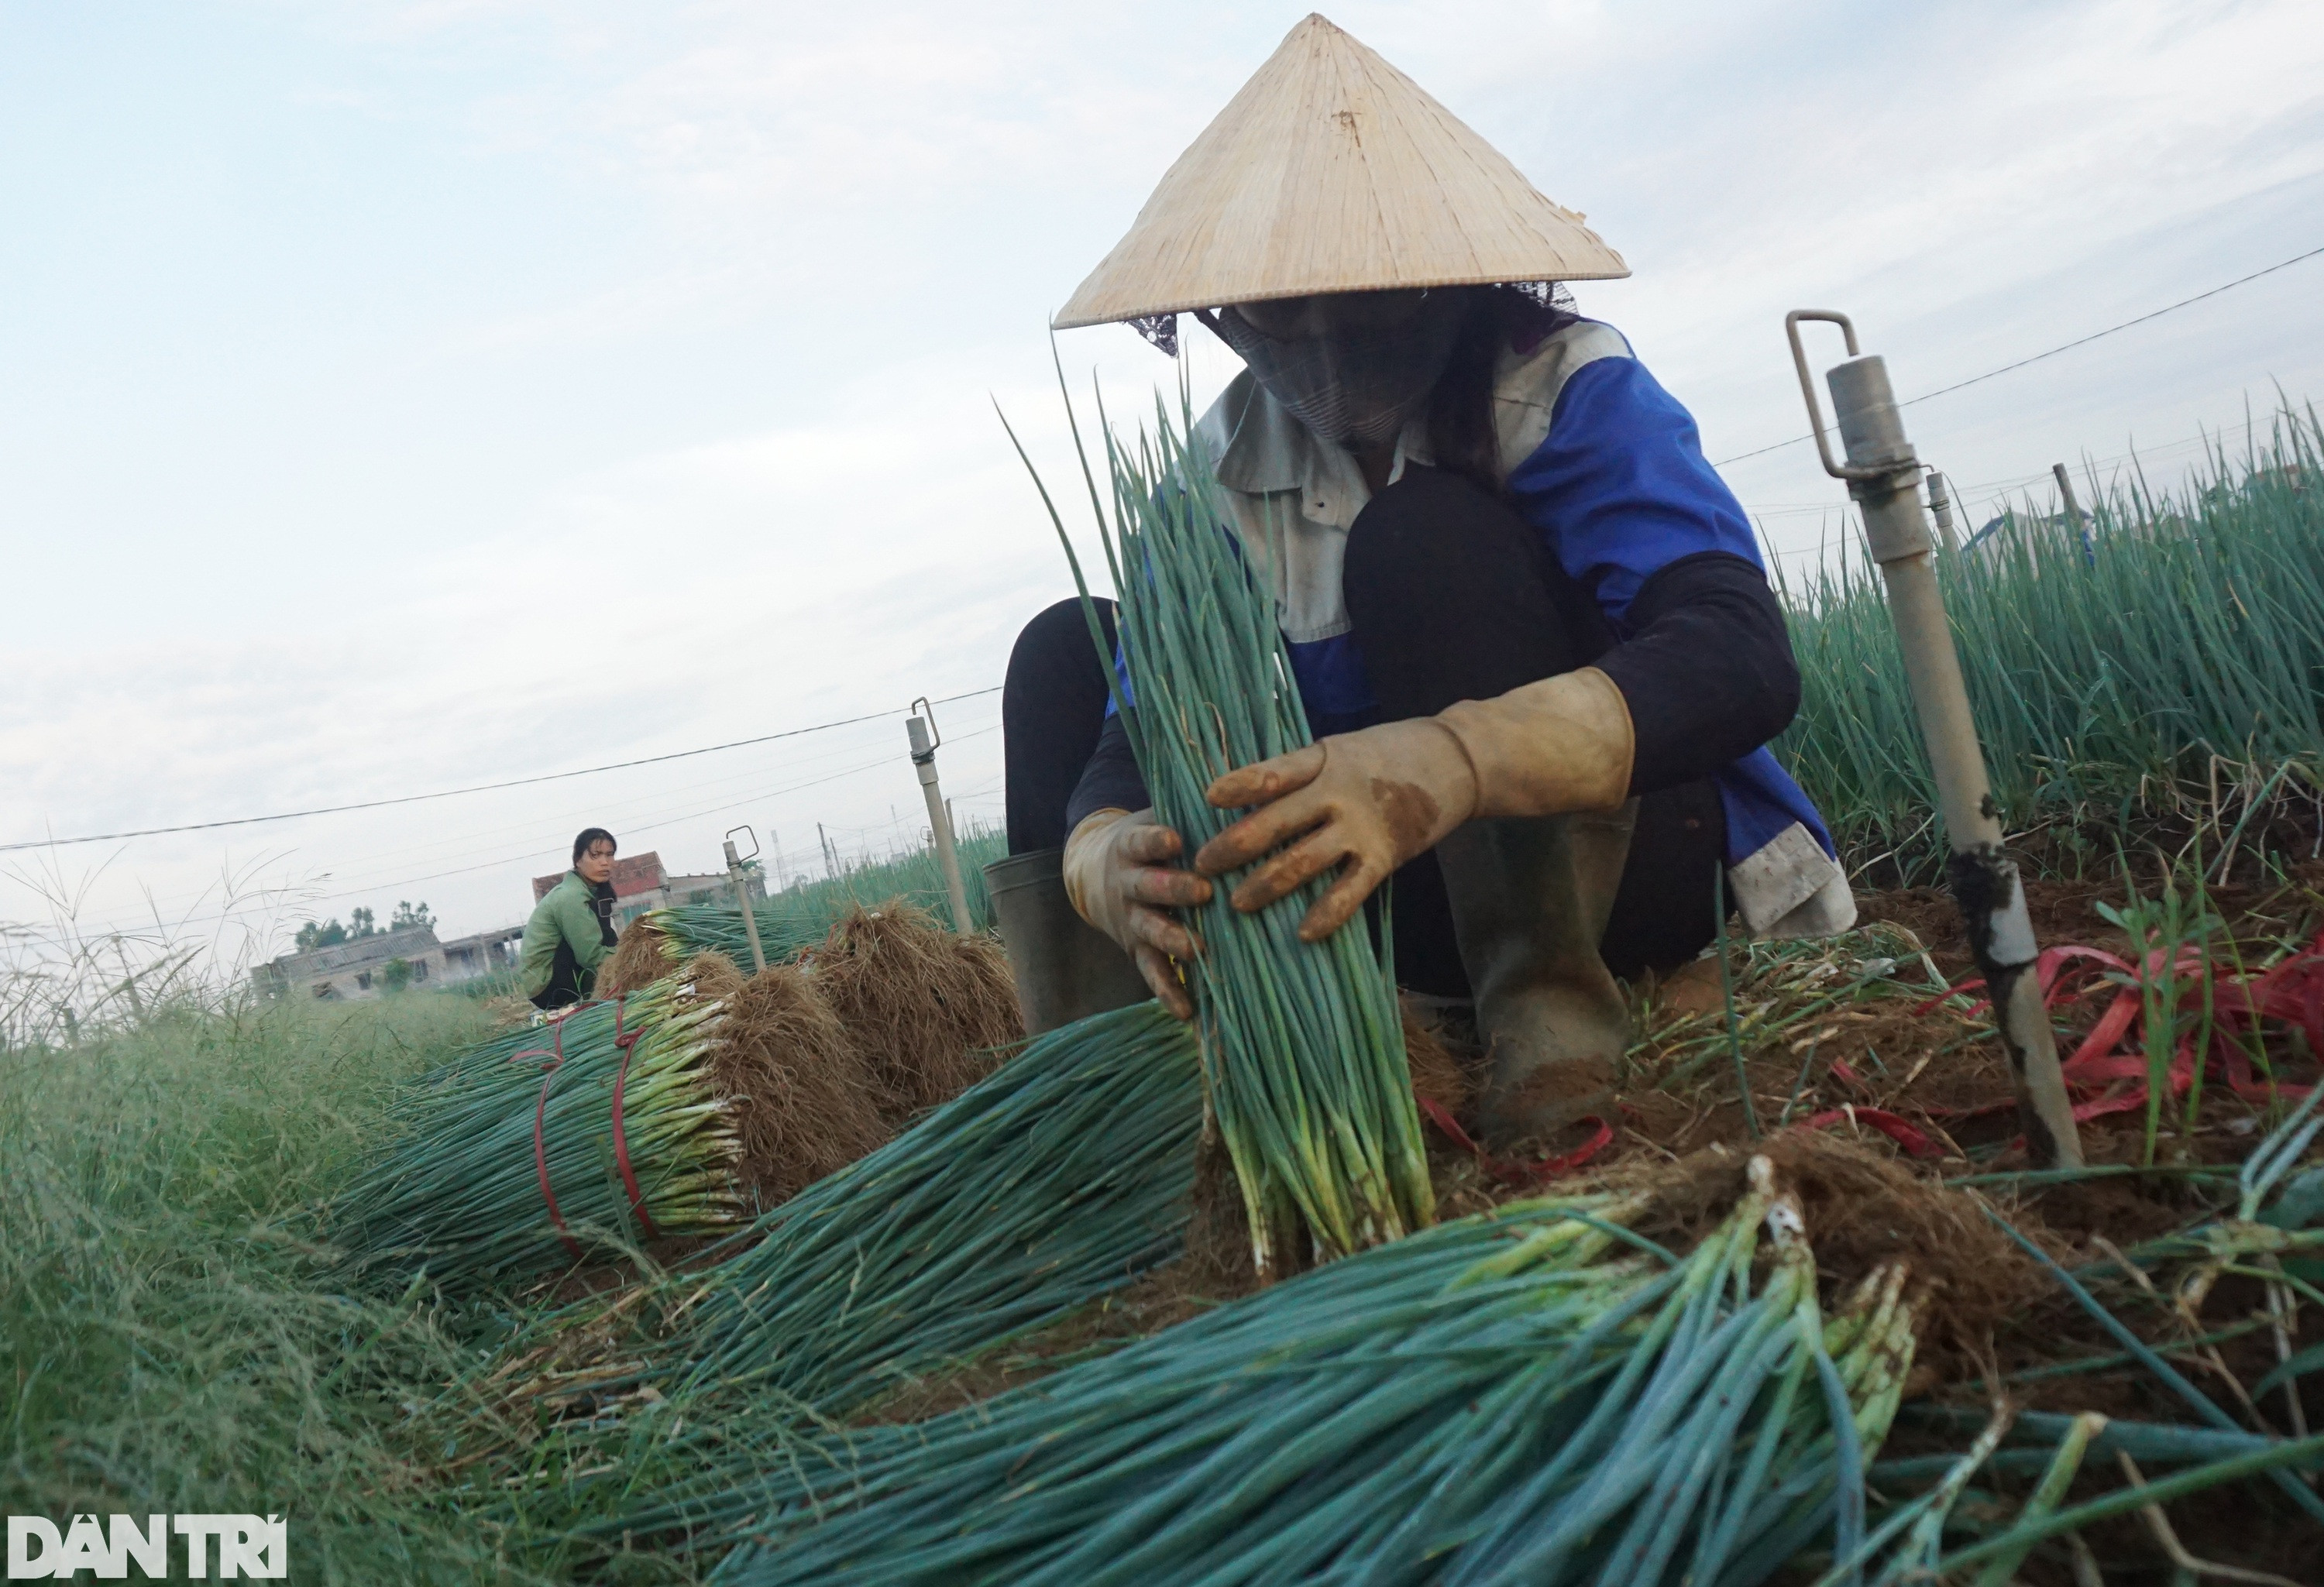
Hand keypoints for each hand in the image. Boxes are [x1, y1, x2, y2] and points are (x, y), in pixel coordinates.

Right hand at [1061, 808, 1213, 1018]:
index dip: (1154, 840)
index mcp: (1131, 847)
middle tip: (1204, 892)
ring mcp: (1132, 919)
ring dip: (1174, 940)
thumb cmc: (1147, 840)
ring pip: (1151, 930)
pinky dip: (1168, 992)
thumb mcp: (1156, 817)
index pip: (1140, 841)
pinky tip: (1188, 1011)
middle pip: (1148, 887)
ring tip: (1198, 950)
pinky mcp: (1137, 950)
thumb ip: (1193, 811)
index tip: (1174, 838)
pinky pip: (1152, 974)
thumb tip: (1249, 787)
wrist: (1092, 873)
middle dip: (1174, 889)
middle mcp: (1128, 883)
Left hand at [1194, 717, 1478, 941]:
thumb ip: (1299, 772)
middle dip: (1233, 848)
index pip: (1272, 773)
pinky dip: (1326, 914)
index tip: (1206, 799)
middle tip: (1202, 867)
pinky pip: (1348, 891)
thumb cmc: (1388, 753)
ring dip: (1266, 885)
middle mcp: (1336, 794)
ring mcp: (1360, 827)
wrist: (1457, 760)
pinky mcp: (1384, 857)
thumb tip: (1244, 794)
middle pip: (1274, 823)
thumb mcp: (1339, 749)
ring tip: (1238, 904)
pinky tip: (1303, 933)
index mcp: (1321, 762)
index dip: (1237, 785)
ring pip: (1302, 862)